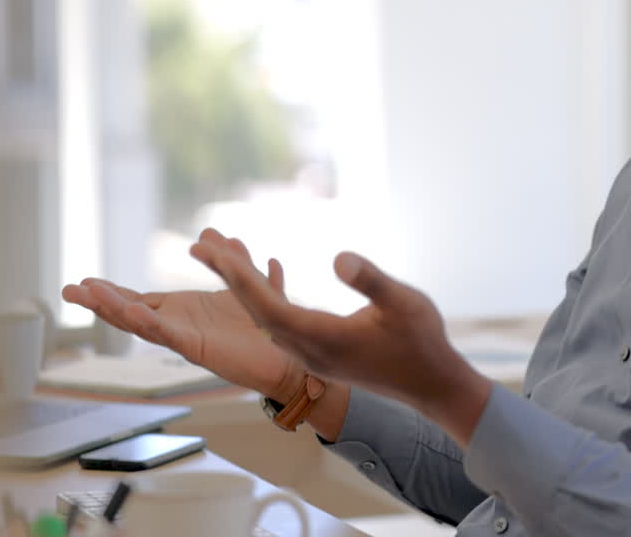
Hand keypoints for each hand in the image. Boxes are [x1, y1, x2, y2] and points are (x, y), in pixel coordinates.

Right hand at [61, 234, 301, 401]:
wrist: (289, 356)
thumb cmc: (265, 327)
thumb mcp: (246, 282)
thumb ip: (231, 258)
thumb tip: (213, 232)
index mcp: (184, 311)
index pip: (139, 300)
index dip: (112, 292)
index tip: (84, 281)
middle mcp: (179, 325)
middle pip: (130, 313)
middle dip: (99, 302)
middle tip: (68, 290)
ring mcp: (185, 338)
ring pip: (141, 323)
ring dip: (114, 309)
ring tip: (89, 294)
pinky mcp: (198, 349)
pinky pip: (169, 335)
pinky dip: (150, 323)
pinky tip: (133, 312)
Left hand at [189, 229, 492, 444]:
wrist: (433, 385)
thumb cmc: (422, 341)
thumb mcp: (404, 302)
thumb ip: (370, 280)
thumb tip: (338, 257)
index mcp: (322, 338)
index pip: (267, 305)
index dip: (238, 276)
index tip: (212, 252)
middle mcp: (308, 349)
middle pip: (256, 310)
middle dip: (227, 275)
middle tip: (198, 245)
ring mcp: (312, 354)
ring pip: (265, 317)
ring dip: (242, 285)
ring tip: (221, 256)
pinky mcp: (319, 354)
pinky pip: (280, 322)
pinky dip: (265, 296)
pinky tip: (262, 279)